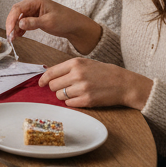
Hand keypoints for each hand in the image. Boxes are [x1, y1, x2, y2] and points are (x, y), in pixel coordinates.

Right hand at [5, 0, 101, 54]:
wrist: (76, 27)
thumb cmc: (66, 21)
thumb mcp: (49, 22)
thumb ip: (33, 23)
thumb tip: (19, 24)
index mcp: (35, 0)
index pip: (18, 9)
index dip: (11, 20)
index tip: (9, 31)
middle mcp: (32, 3)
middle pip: (16, 13)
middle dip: (11, 24)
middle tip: (10, 36)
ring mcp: (33, 10)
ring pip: (18, 18)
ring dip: (15, 27)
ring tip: (13, 38)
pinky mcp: (35, 17)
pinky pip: (24, 22)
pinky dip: (20, 29)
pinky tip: (19, 35)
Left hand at [39, 57, 153, 110]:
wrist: (124, 83)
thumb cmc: (103, 72)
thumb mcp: (85, 63)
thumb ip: (67, 68)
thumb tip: (48, 75)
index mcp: (75, 63)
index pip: (51, 72)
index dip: (43, 79)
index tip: (41, 84)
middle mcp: (77, 75)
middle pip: (53, 85)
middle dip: (55, 88)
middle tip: (63, 88)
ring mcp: (82, 88)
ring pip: (59, 95)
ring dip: (63, 95)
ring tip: (73, 92)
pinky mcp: (88, 100)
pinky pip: (69, 103)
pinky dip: (71, 102)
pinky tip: (78, 98)